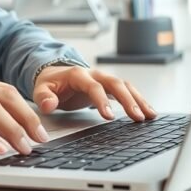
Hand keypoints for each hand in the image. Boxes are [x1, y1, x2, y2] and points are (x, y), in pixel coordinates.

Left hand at [32, 66, 157, 121]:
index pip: (93, 86)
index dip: (101, 101)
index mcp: (78, 74)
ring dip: (138, 99)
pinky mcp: (109, 87)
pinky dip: (138, 100)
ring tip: (150, 116)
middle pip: (115, 83)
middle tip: (138, 117)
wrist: (54, 75)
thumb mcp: (41, 88)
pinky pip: (127, 91)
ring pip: (125, 86)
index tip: (109, 117)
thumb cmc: (49, 83)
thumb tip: (48, 105)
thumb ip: (43, 97)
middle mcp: (94, 74)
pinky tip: (148, 113)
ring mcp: (103, 80)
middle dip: (128, 100)